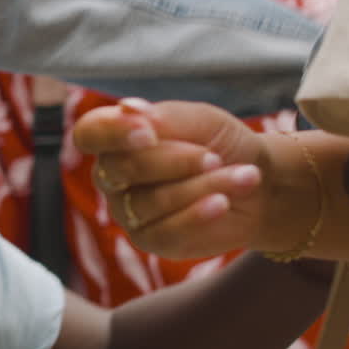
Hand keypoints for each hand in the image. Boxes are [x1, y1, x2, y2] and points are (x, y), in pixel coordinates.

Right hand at [72, 99, 274, 258]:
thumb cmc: (221, 144)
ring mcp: (128, 211)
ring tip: (243, 176)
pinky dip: (198, 214)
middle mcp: (113, 176)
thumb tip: (127, 108)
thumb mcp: (201, 120)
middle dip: (174, 160)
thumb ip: (164, 117)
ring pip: (149, 201)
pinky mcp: (151, 240)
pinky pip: (165, 230)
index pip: (89, 134)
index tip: (148, 132)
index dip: (111, 132)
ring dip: (201, 186)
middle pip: (121, 168)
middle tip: (214, 157)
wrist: (259, 182)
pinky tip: (223, 203)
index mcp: (116, 138)